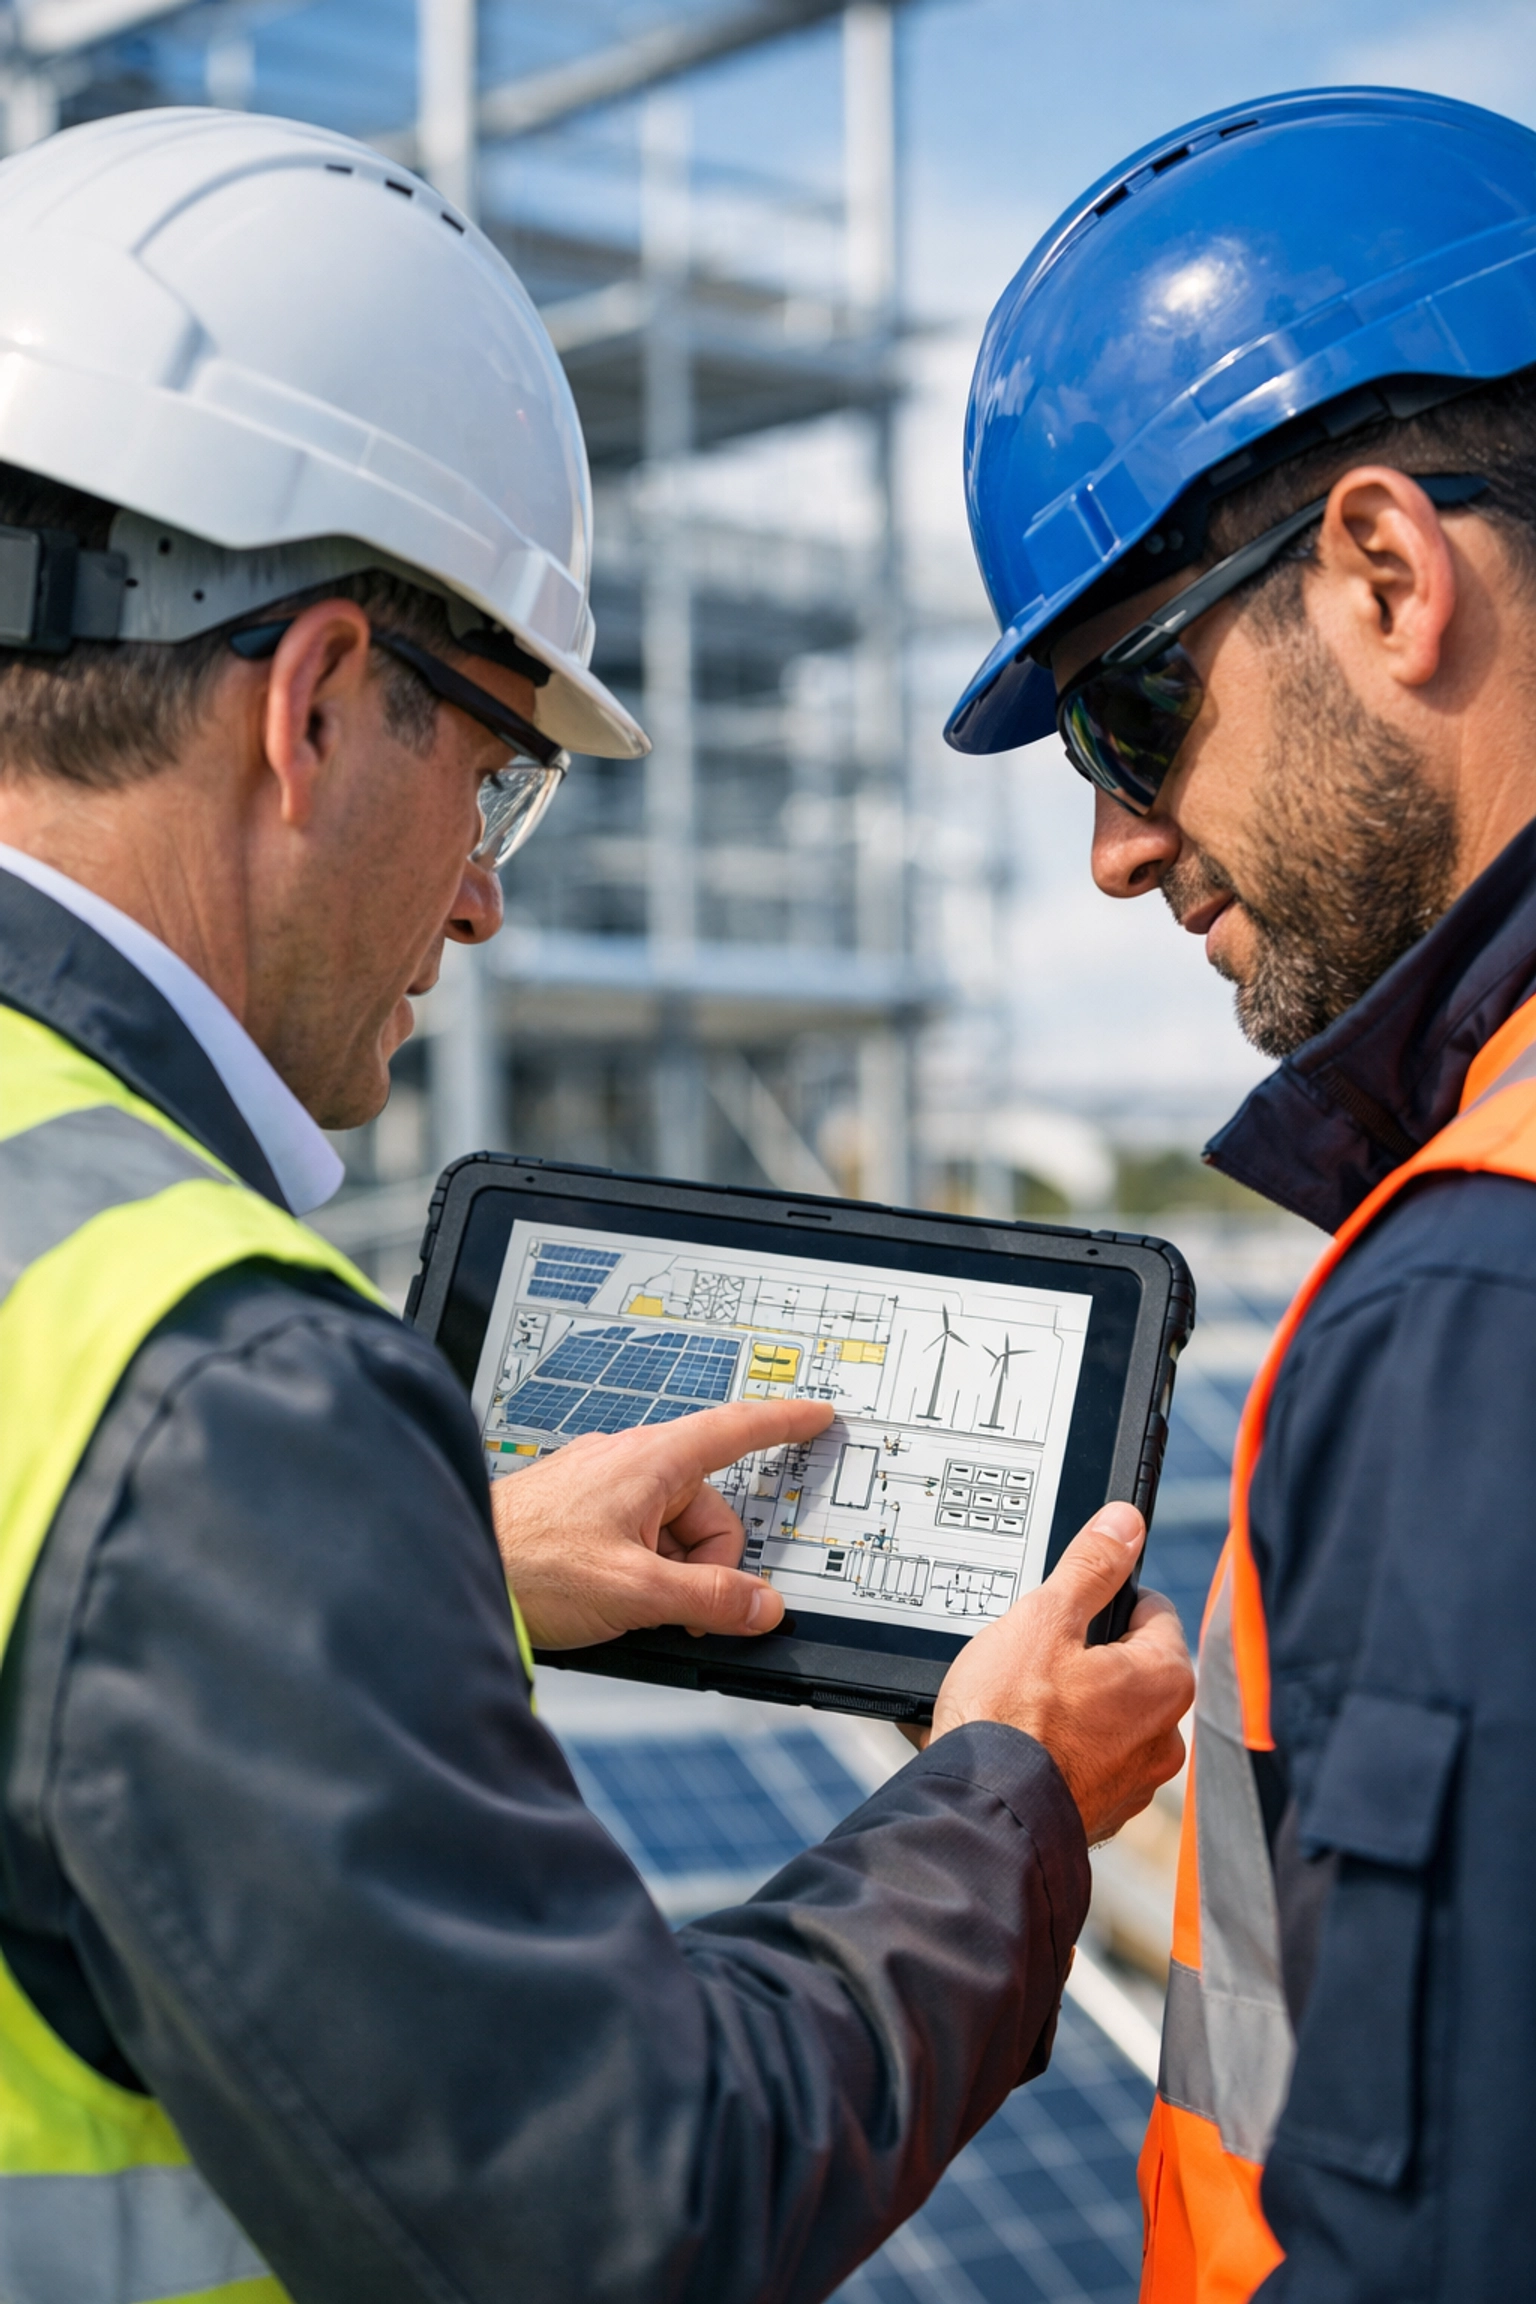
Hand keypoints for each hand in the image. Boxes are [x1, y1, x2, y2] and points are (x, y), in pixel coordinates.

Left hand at [490, 1399, 833, 1649]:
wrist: (455, 1569)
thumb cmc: (526, 1565)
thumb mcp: (633, 1591)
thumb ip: (707, 1599)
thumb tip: (761, 1606)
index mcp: (651, 1459)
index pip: (736, 1429)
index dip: (783, 1423)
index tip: (816, 1417)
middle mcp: (629, 1463)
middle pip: (708, 1508)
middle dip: (707, 1563)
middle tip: (679, 1609)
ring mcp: (603, 1489)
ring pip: (673, 1532)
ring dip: (670, 1575)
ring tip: (631, 1609)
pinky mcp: (582, 1515)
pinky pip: (638, 1540)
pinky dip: (642, 1573)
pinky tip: (611, 1602)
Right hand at [912, 1503, 1192, 1843]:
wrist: (980, 1813)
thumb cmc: (1010, 1716)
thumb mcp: (1045, 1617)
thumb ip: (1091, 1565)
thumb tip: (1126, 1523)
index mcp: (1164, 1680)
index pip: (1151, 1610)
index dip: (1105, 1598)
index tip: (1067, 1606)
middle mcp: (1164, 1736)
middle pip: (1128, 1666)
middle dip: (1085, 1655)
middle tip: (1033, 1653)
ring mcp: (1134, 1782)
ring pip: (1106, 1717)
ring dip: (1072, 1706)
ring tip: (1017, 1702)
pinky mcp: (1100, 1813)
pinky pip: (1084, 1762)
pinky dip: (1058, 1749)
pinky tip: (1018, 1742)